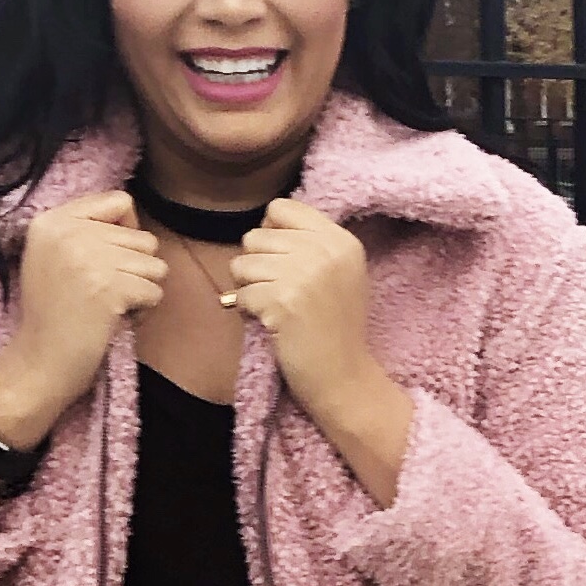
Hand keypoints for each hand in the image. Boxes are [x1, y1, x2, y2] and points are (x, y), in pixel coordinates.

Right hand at [0, 193, 161, 451]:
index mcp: (52, 220)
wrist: (38, 363)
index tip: (104, 262)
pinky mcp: (109, 287)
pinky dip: (143, 312)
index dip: (125, 233)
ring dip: (140, 291)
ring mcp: (89, 258)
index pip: (118, 201)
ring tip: (108, 307)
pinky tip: (114, 321)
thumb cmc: (53, 314)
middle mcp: (69, 231)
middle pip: (142, 237)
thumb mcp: (53, 256)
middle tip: (102, 294)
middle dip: (133, 270)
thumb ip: (87, 229)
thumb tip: (133, 217)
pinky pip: (155, 291)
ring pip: (155, 264)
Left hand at [222, 197, 413, 503]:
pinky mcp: (284, 300)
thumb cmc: (334, 329)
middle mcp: (326, 250)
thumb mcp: (338, 274)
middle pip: (257, 235)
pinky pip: (241, 293)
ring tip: (275, 309)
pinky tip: (272, 325)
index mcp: (341, 240)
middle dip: (257, 266)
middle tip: (279, 294)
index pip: (282, 207)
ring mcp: (306, 274)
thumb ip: (308, 244)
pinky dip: (248, 311)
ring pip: (243, 263)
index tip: (282, 262)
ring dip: (249, 288)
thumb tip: (261, 225)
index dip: (271, 233)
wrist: (344, 378)